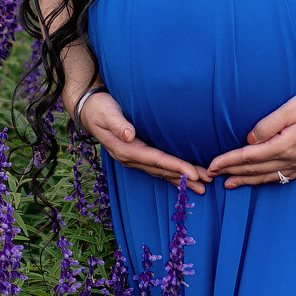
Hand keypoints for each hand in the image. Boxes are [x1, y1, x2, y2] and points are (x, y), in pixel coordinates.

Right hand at [76, 90, 210, 193]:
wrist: (88, 110)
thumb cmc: (100, 107)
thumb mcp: (106, 113)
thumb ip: (118, 124)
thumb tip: (129, 135)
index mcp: (125, 150)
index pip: (155, 160)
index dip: (174, 166)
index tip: (192, 172)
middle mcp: (131, 158)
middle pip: (162, 170)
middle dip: (184, 177)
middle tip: (207, 182)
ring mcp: (135, 159)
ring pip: (162, 172)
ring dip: (182, 179)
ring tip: (202, 187)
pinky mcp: (139, 155)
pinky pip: (159, 168)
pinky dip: (173, 175)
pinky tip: (186, 180)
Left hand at [208, 85, 295, 188]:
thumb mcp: (291, 107)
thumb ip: (268, 125)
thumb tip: (249, 141)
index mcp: (286, 145)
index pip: (250, 157)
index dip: (229, 161)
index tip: (211, 165)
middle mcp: (294, 159)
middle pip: (256, 170)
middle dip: (232, 172)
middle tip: (211, 176)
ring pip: (268, 177)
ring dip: (247, 180)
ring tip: (229, 183)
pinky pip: (283, 177)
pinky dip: (267, 180)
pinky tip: (259, 180)